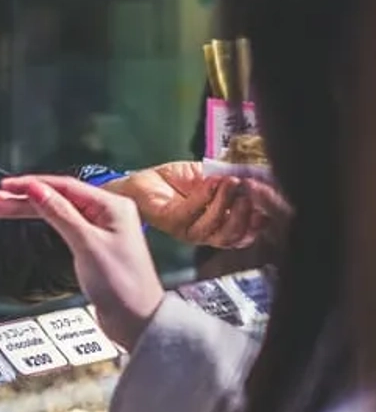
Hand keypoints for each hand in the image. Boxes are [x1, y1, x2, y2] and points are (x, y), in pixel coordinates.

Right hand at [0, 176, 163, 349]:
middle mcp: (107, 214)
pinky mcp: (92, 246)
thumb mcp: (86, 244)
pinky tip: (24, 218)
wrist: (138, 322)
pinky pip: (61, 226)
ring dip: (27, 210)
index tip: (7, 186)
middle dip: (24, 199)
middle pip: (58, 197)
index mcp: (112, 206)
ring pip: (56, 212)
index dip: (32, 184)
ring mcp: (99, 230)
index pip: (64, 186)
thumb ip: (59, 214)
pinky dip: (40, 222)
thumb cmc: (123, 286)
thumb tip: (36, 189)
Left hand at [101, 162, 259, 247]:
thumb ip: (233, 178)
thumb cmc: (176, 181)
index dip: (260, 218)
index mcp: (219, 225)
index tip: (268, 197)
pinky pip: (190, 213)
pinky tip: (210, 181)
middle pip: (233, 235)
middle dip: (246, 212)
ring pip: (213, 226)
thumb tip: (259, 175)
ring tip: (231, 181)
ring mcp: (187, 230)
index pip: (247, 232)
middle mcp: (205, 233)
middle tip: (250, 189)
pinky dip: (204, 196)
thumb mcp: (211, 176)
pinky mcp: (169, 222)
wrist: (142, 180)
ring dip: (225, 202)